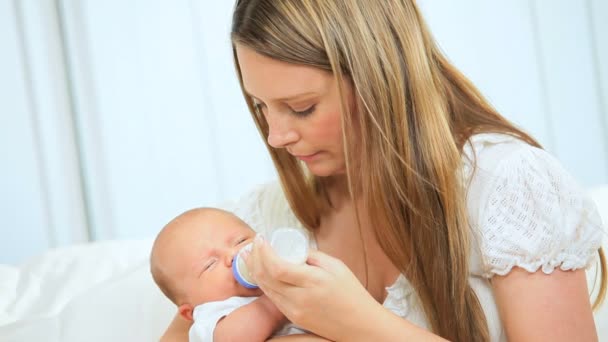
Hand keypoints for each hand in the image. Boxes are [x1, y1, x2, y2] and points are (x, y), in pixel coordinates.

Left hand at [244, 235, 377, 340]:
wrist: (359, 325)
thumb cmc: (351, 293)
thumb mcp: (336, 266)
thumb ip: (312, 255)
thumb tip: (293, 247)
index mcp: (313, 281)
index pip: (277, 266)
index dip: (263, 252)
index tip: (261, 238)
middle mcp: (300, 298)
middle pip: (266, 277)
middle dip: (254, 257)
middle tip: (253, 243)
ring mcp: (295, 310)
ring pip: (265, 288)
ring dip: (254, 270)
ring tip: (250, 255)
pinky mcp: (293, 317)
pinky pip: (273, 298)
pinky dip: (264, 283)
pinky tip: (261, 273)